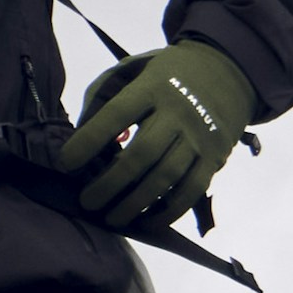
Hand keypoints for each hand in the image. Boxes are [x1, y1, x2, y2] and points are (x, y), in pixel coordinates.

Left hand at [56, 39, 256, 231]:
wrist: (226, 70)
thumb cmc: (165, 76)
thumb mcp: (132, 70)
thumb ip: (103, 97)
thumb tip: (80, 138)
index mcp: (152, 87)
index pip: (117, 114)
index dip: (90, 140)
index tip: (66, 163)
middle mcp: (178, 112)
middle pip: (143, 152)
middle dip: (111, 182)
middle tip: (87, 201)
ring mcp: (200, 136)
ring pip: (166, 175)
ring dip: (136, 202)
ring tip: (111, 218)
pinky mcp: (214, 157)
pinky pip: (191, 190)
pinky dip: (168, 211)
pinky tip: (147, 222)